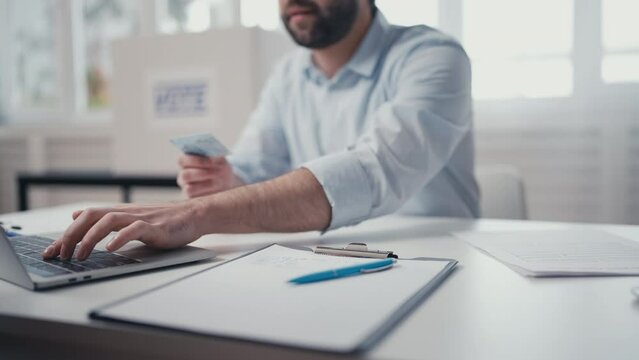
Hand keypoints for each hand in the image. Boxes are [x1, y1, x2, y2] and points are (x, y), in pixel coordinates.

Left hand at [42, 201, 203, 260]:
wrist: (194, 216)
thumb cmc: (165, 221)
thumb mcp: (131, 218)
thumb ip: (105, 218)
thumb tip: (77, 214)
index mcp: (120, 212)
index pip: (86, 218)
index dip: (66, 234)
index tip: (51, 251)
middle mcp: (127, 212)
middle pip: (92, 216)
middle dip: (72, 235)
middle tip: (61, 255)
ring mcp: (141, 218)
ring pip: (109, 221)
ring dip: (91, 238)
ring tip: (81, 256)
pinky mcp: (156, 227)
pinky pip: (135, 230)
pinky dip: (120, 238)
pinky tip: (111, 249)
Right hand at [177, 155, 242, 197]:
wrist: (227, 183)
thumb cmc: (221, 168)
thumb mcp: (221, 160)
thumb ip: (215, 156)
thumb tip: (214, 157)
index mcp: (186, 162)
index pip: (182, 160)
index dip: (197, 160)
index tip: (213, 161)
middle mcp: (183, 175)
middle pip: (184, 175)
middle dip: (202, 173)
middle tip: (218, 172)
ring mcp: (186, 188)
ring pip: (188, 189)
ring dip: (206, 185)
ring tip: (219, 182)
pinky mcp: (192, 200)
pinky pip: (196, 200)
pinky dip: (208, 194)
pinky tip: (217, 191)